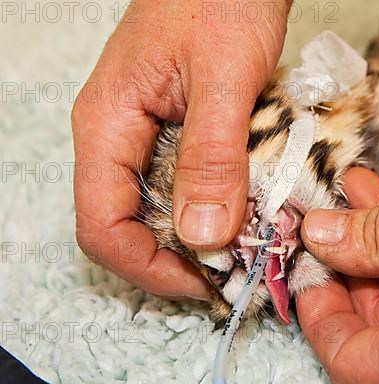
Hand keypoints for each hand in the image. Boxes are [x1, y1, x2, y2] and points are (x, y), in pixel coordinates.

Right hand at [71, 0, 289, 298]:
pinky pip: (184, 184)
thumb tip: (202, 236)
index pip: (102, 226)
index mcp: (107, 125)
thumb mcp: (224, 78)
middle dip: (179, 259)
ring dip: (201, 235)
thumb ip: (211, 156)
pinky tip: (248, 208)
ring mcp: (145, 135)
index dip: (150, 268)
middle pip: (129, 226)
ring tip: (249, 242)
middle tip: (236, 269)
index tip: (207, 284)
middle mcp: (117, 137)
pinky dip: (215, 205)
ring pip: (160, 209)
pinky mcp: (176, 131)